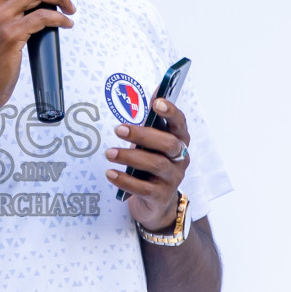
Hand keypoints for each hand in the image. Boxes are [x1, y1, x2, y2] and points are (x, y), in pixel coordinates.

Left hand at [105, 97, 189, 230]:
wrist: (156, 202)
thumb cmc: (151, 163)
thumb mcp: (151, 143)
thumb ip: (152, 121)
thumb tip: (157, 89)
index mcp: (179, 140)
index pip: (180, 123)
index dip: (171, 112)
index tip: (156, 102)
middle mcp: (180, 158)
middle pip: (168, 143)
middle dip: (143, 134)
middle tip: (119, 129)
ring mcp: (173, 178)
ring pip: (155, 164)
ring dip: (129, 156)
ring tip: (109, 153)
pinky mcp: (161, 196)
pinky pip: (143, 188)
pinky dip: (125, 180)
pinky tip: (110, 174)